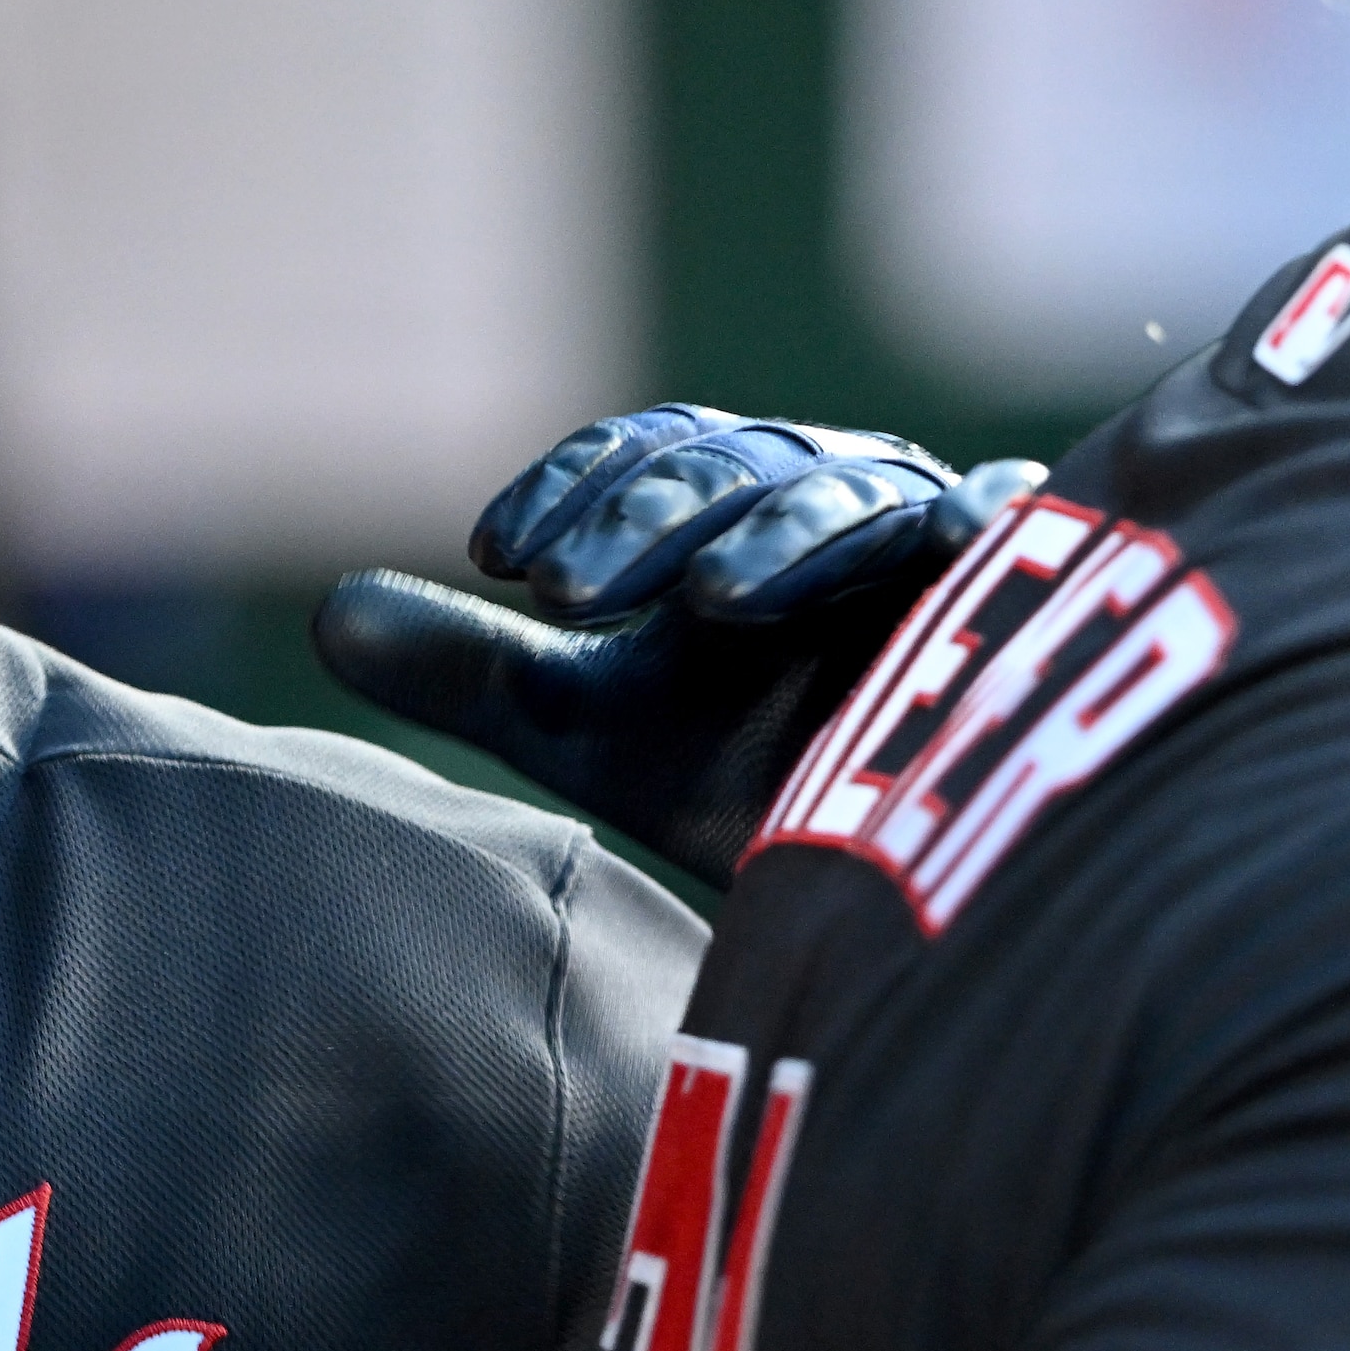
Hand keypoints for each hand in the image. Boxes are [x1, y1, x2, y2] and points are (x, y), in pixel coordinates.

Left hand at [316, 407, 1041, 879]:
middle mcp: (832, 499)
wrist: (900, 897)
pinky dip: (949, 536)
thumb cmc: (753, 780)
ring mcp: (930, 536)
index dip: (577, 489)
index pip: (653, 453)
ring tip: (703, 604)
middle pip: (734, 465)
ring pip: (847, 491)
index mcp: (733, 506)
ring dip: (771, 533)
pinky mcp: (1020, 589)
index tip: (497, 556)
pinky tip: (934, 553)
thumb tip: (329, 613)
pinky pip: (986, 533)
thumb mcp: (595, 731)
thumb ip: (473, 669)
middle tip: (557, 592)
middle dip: (644, 515)